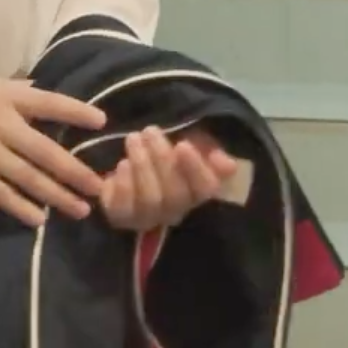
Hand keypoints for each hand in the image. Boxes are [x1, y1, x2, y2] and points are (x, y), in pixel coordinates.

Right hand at [0, 71, 110, 226]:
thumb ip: (15, 92)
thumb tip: (41, 94)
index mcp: (6, 96)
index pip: (49, 103)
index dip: (76, 112)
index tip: (102, 122)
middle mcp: (1, 124)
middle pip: (46, 151)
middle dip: (75, 171)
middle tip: (98, 186)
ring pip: (29, 178)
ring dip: (57, 195)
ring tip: (79, 208)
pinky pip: (1, 194)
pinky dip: (21, 207)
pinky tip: (39, 219)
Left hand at [99, 126, 237, 231]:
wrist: (130, 163)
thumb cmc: (164, 153)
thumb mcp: (190, 144)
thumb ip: (210, 150)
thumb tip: (227, 163)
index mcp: (195, 191)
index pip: (205, 189)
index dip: (196, 169)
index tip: (182, 145)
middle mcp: (174, 210)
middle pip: (175, 195)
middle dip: (162, 159)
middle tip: (149, 131)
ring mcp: (146, 217)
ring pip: (150, 200)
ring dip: (141, 166)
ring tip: (133, 139)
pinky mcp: (120, 216)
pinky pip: (122, 209)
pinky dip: (123, 185)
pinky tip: (122, 164)